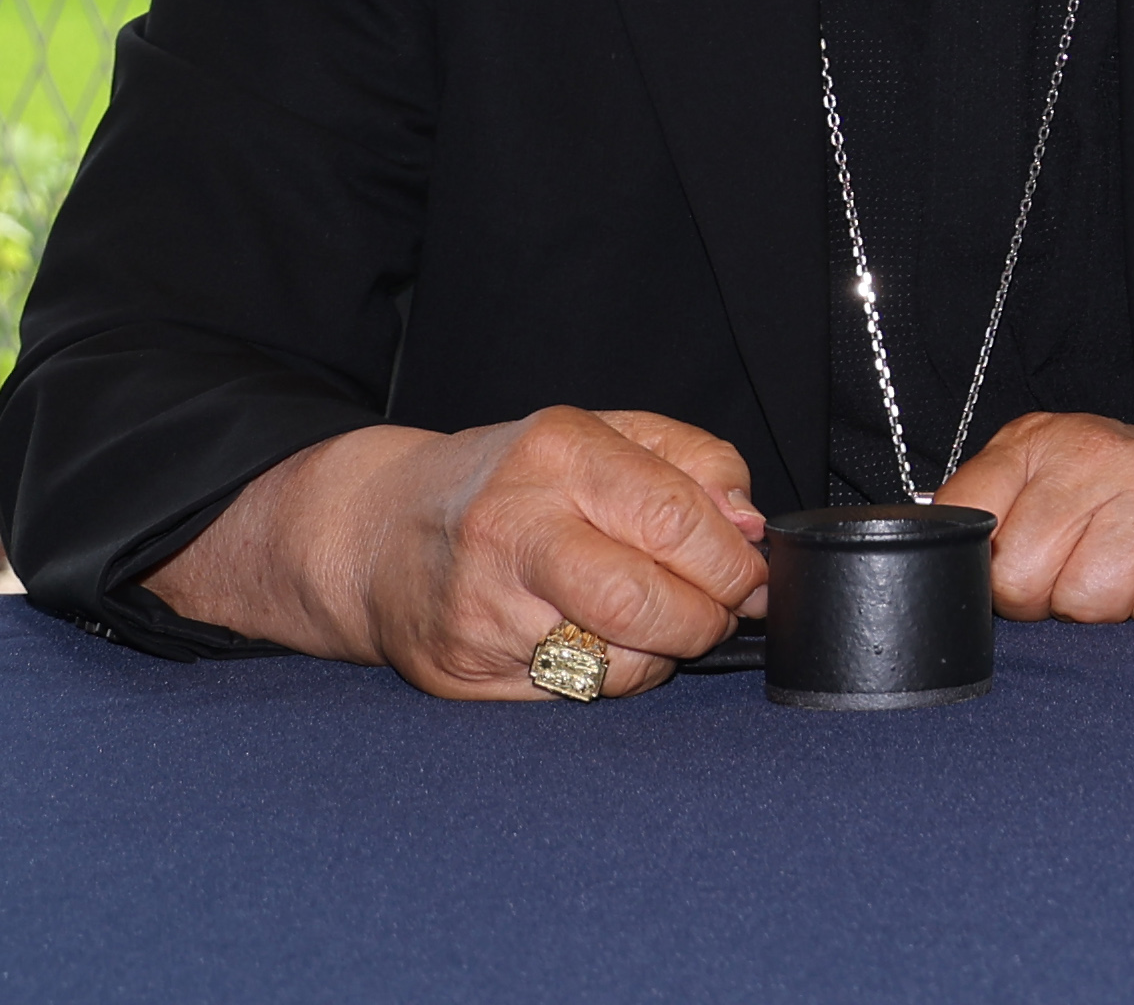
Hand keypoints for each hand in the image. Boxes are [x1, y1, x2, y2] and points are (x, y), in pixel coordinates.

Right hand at [150, 408, 770, 700]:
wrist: (378, 532)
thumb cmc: (514, 483)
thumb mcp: (603, 436)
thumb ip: (693, 463)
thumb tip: (750, 526)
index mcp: (558, 453)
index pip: (677, 519)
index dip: (734, 561)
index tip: (755, 576)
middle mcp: (512, 527)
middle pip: (645, 600)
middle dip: (708, 618)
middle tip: (723, 612)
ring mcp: (481, 606)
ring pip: (617, 662)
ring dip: (665, 654)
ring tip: (663, 625)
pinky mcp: (462, 670)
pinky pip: (578, 695)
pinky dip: (614, 678)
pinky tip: (605, 644)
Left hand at [939, 414, 1133, 623]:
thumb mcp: (1057, 480)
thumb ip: (994, 513)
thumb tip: (924, 560)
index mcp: (1044, 439)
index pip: (967, 527)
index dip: (986, 572)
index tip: (1022, 567)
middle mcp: (1099, 453)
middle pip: (1020, 579)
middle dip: (1048, 599)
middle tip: (1090, 571)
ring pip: (1085, 603)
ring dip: (1108, 610)